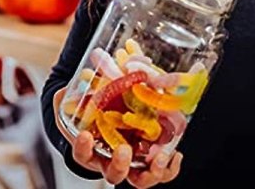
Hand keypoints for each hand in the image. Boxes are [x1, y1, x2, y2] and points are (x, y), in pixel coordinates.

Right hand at [53, 88, 182, 186]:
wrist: (112, 119)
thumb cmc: (97, 113)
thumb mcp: (88, 100)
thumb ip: (81, 92)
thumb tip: (79, 76)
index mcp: (93, 148)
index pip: (82, 154)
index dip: (83, 148)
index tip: (85, 135)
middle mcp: (112, 160)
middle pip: (113, 174)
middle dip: (119, 165)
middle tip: (124, 150)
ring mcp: (133, 162)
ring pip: (139, 179)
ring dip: (150, 172)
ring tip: (160, 156)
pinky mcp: (150, 158)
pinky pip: (160, 171)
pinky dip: (169, 168)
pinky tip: (176, 154)